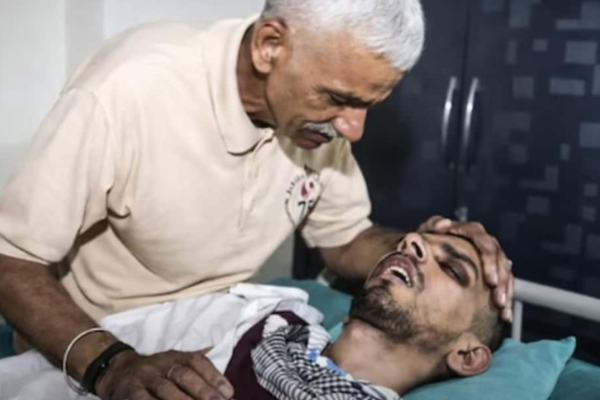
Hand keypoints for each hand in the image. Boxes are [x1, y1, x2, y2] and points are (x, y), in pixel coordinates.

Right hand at [96, 348, 233, 399]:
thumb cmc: (157, 375)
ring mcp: (144, 378)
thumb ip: (200, 378)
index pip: (197, 362)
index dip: (214, 377)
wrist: (117, 372)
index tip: (229, 393)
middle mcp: (160, 364)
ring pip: (165, 389)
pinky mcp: (130, 393)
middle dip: (202, 391)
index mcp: (175, 357)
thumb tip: (227, 394)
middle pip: (183, 375)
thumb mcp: (176, 367)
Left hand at [418, 216, 513, 322]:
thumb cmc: (427, 239)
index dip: (490, 262)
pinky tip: (505, 317)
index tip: (490, 281)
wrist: (428, 250)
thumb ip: (432, 226)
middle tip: (498, 299)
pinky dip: (505, 300)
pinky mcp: (493, 271)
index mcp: (471, 232)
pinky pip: (504, 284)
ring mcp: (491, 257)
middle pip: (500, 260)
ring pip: (505, 273)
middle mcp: (485, 243)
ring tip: (502, 310)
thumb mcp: (427, 231)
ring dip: (506, 292)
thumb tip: (445, 224)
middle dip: (501, 281)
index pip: (486, 243)